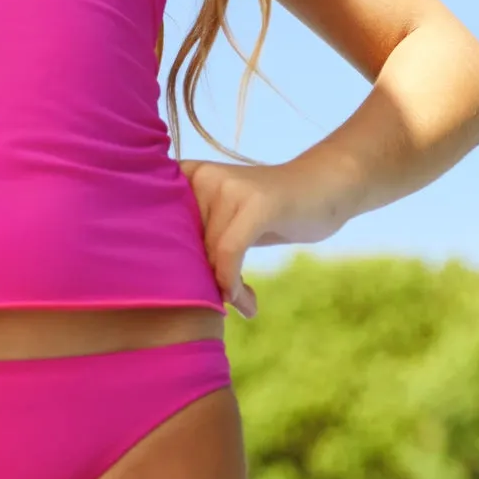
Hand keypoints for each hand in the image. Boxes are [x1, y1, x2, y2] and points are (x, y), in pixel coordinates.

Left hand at [179, 156, 352, 319]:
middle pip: (182, 244)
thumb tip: (166, 287)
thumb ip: (197, 241)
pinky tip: (248, 302)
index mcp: (187, 175)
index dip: (167, 266)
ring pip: (209, 254)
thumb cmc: (265, 213)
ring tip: (244, 302)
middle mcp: (202, 175)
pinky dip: (234, 284)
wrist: (321, 188)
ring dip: (225, 290)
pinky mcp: (256, 203)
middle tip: (223, 301)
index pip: (156, 228)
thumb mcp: (224, 220)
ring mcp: (229, 186)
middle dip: (200, 281)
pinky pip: (230, 252)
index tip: (187, 292)